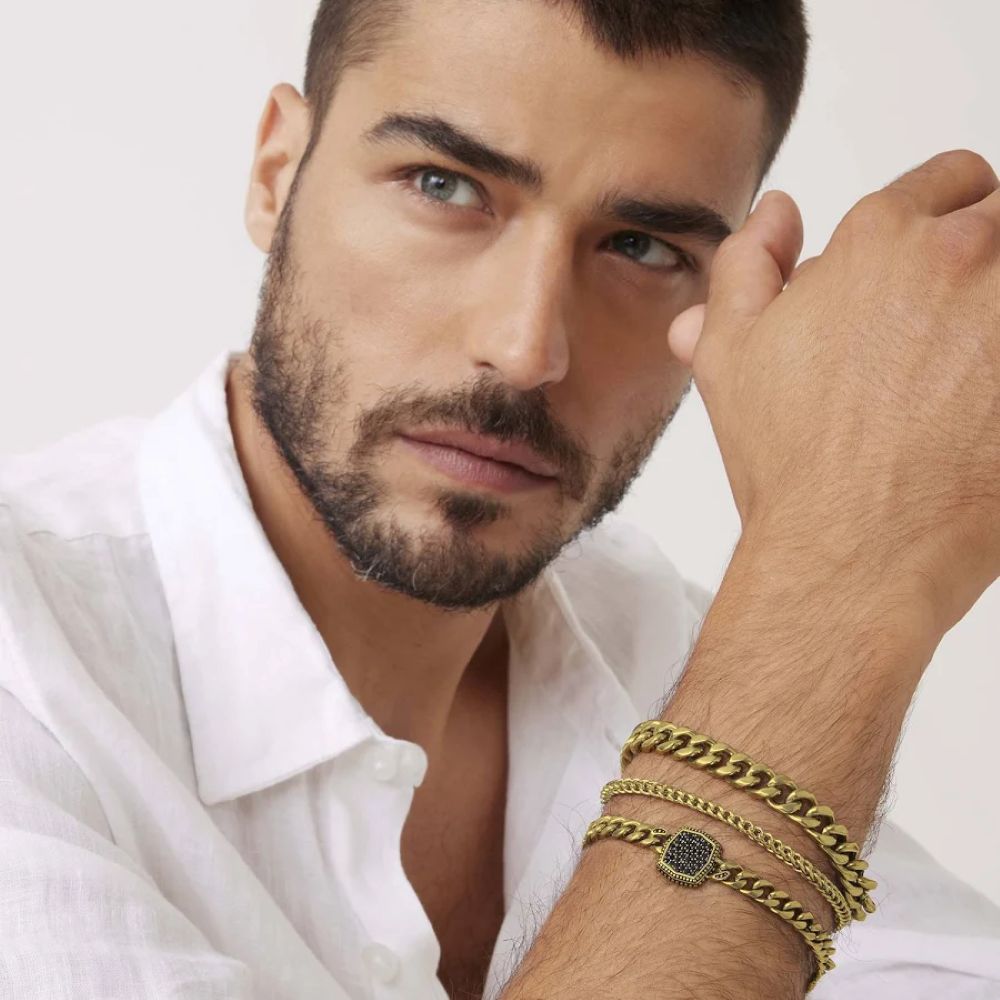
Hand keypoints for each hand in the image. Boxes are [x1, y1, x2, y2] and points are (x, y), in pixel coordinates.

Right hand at [669, 150, 999, 635]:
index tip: (927, 269)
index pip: (946, 180)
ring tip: (970, 365)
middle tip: (953, 320)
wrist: (853, 550)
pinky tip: (983, 406)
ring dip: (997, 304)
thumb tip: (776, 212)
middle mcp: (961, 256)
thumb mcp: (730, 353)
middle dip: (982, 249)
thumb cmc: (792, 460)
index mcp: (880, 239)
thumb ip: (746, 263)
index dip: (932, 223)